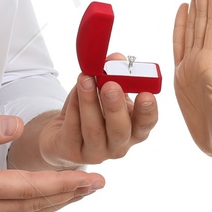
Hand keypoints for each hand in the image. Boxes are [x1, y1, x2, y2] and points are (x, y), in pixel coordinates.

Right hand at [0, 114, 103, 211]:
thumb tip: (16, 125)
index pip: (31, 186)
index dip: (63, 182)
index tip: (89, 178)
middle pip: (36, 204)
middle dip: (70, 194)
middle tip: (99, 185)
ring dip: (57, 202)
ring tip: (82, 191)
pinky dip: (38, 205)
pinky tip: (49, 197)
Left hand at [35, 53, 158, 168]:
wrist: (63, 132)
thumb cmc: (94, 110)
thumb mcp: (107, 91)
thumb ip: (114, 74)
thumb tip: (116, 58)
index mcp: (134, 130)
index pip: (146, 124)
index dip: (148, 111)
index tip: (146, 94)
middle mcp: (118, 146)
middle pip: (120, 131)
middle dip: (115, 106)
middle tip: (111, 85)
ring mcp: (95, 152)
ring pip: (93, 129)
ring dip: (89, 101)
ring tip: (86, 78)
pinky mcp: (72, 153)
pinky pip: (72, 129)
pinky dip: (73, 105)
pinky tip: (75, 89)